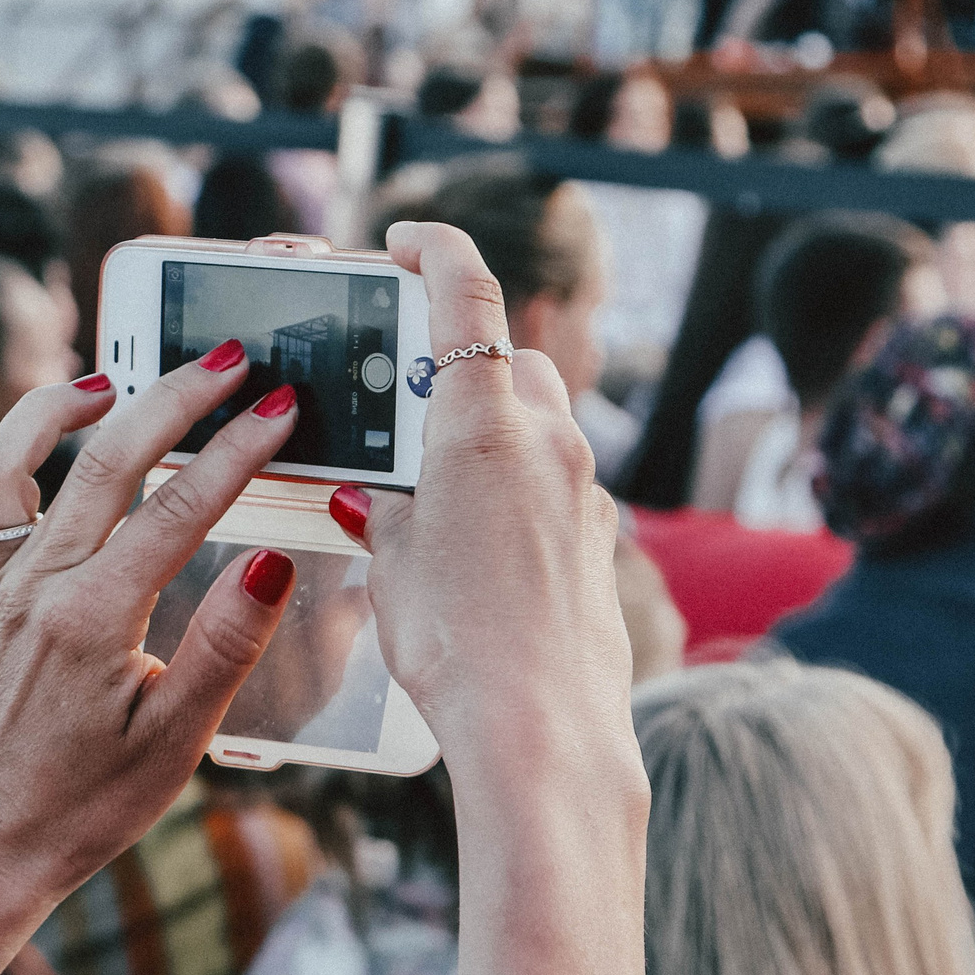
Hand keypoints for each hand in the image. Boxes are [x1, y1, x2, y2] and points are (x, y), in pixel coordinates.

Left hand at [0, 349, 300, 912]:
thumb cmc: (90, 803)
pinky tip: (17, 453)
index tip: (283, 408)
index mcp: (93, 617)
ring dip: (56, 408)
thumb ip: (225, 645)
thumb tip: (271, 563)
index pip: (179, 508)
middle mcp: (36, 586)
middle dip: (175, 397)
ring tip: (111, 378)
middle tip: (231, 361)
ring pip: (11, 465)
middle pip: (106, 460)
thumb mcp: (179, 739)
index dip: (238, 449)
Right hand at [326, 221, 653, 974]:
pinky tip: (478, 545)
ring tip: (431, 484)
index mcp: (482, 423)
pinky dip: (518, 488)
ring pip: (538, 423)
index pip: (463, 291)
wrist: (544, 732)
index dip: (433, 247)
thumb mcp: (389, 564)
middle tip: (400, 394)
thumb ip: (382, 507)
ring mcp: (585, 491)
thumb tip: (373, 491)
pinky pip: (557, 486)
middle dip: (456, 362)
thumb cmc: (456, 647)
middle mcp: (547, 440)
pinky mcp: (601, 541)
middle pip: (508, 360)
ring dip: (489, 430)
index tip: (404, 241)